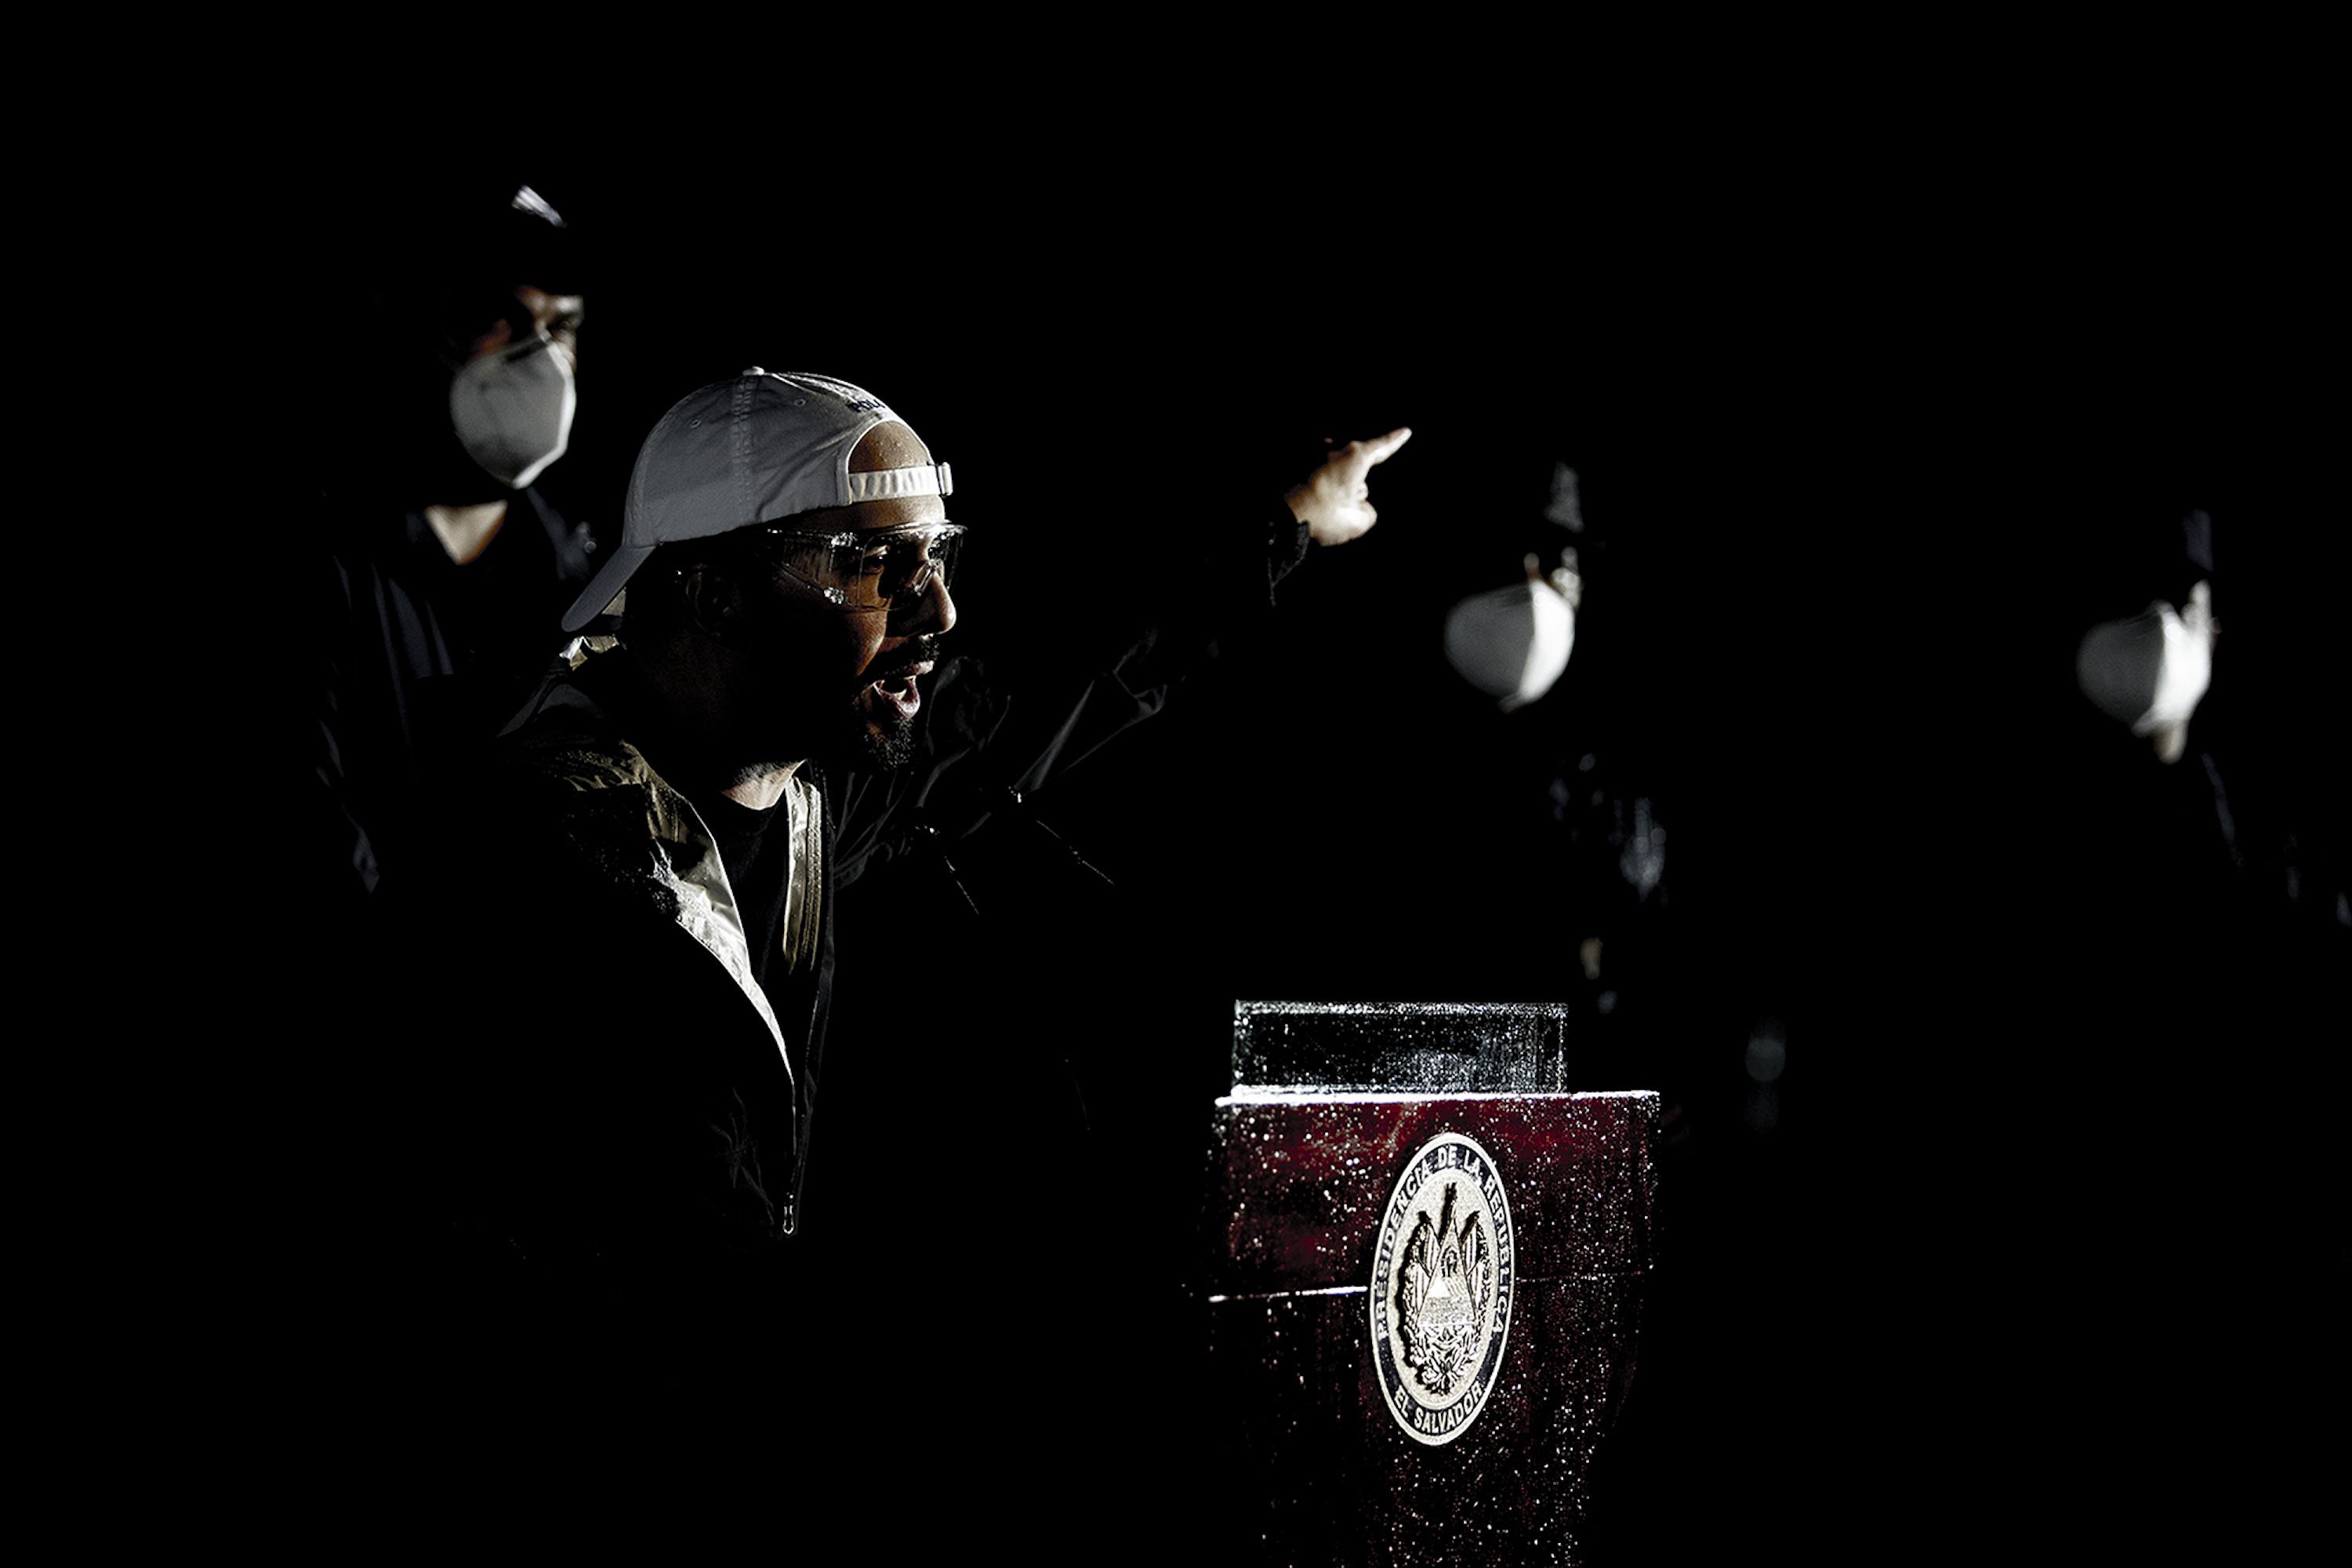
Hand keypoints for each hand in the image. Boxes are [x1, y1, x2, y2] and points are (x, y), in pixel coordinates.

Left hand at [1285, 427, 1411, 546]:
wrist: (1282, 518)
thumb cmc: (1323, 517)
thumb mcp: (1358, 522)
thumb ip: (1367, 512)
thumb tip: (1358, 507)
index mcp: (1355, 456)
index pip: (1381, 447)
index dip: (1395, 440)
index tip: (1405, 431)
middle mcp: (1333, 448)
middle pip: (1354, 470)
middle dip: (1351, 488)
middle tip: (1336, 509)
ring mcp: (1311, 453)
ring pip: (1335, 475)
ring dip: (1332, 490)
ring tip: (1319, 509)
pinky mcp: (1294, 463)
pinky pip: (1315, 479)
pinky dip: (1315, 490)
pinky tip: (1309, 504)